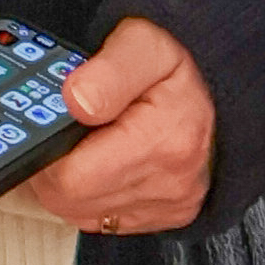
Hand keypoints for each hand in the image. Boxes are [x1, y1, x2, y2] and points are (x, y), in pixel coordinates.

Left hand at [30, 18, 217, 235]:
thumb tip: (75, 102)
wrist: (216, 92)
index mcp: (165, 141)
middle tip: (64, 130)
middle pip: (70, 199)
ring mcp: (168, 206)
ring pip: (80, 212)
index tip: (53, 122)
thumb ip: (107, 71)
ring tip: (84, 142)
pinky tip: (99, 163)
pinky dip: (89, 195)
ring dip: (68, 181)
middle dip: (53, 165)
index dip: (47, 150)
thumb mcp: (142, 44)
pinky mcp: (165, 218)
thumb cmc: (173, 69)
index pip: (72, 177)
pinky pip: (101, 219)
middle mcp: (171, 183)